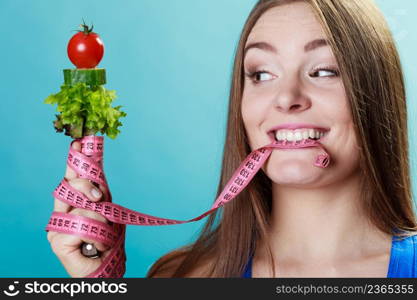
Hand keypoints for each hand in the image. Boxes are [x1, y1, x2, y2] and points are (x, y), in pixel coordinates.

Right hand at [46, 141, 110, 276]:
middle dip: (88, 187)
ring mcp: (57, 228)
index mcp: (72, 205)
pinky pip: (84, 227)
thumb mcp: (107, 212)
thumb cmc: (107, 243)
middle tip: (99, 198)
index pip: (71, 178)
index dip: (74, 161)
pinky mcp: (58, 241)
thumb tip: (96, 174)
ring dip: (102, 221)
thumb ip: (99, 194)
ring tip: (103, 236)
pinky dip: (97, 236)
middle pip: (71, 185)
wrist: (105, 269)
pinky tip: (96, 246)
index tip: (78, 143)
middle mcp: (61, 213)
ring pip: (84, 207)